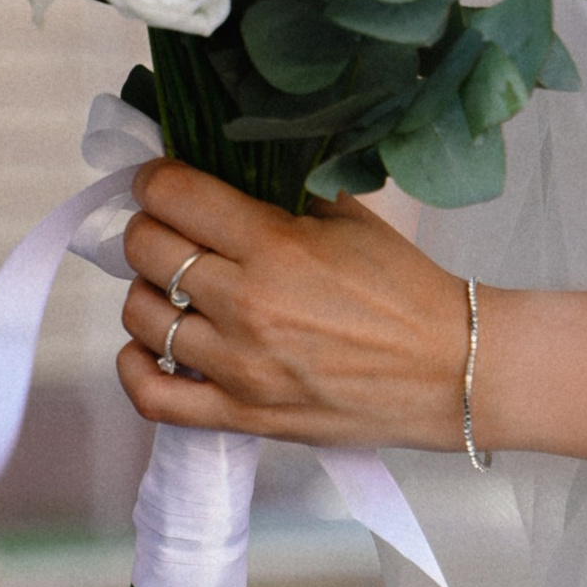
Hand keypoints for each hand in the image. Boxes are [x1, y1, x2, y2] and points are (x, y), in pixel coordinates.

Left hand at [116, 160, 465, 450]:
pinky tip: (150, 346)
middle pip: (145, 249)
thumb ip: (282, 193)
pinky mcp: (243, 414)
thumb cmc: (405, 288)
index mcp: (275, 245)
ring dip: (149, 292)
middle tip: (172, 230)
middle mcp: (247, 305)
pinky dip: (135, 367)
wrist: (451, 369)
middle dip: (150, 228)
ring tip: (175, 287)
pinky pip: (154, 396)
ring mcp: (240, 366)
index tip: (162, 182)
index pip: (172, 195)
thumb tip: (223, 171)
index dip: (156, 180)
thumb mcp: (350, 217)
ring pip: (141, 316)